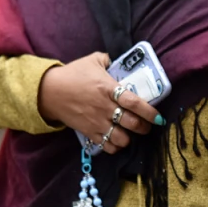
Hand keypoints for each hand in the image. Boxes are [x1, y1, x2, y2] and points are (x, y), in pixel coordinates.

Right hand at [37, 52, 161, 152]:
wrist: (49, 91)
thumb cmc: (72, 74)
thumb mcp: (92, 60)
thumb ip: (108, 60)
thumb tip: (118, 60)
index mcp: (108, 88)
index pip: (134, 102)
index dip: (150, 112)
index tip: (159, 117)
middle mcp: (105, 107)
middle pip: (132, 124)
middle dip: (145, 127)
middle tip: (148, 125)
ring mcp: (97, 122)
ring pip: (121, 139)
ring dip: (130, 138)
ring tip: (131, 133)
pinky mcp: (88, 132)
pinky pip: (107, 146)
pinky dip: (115, 147)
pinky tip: (117, 141)